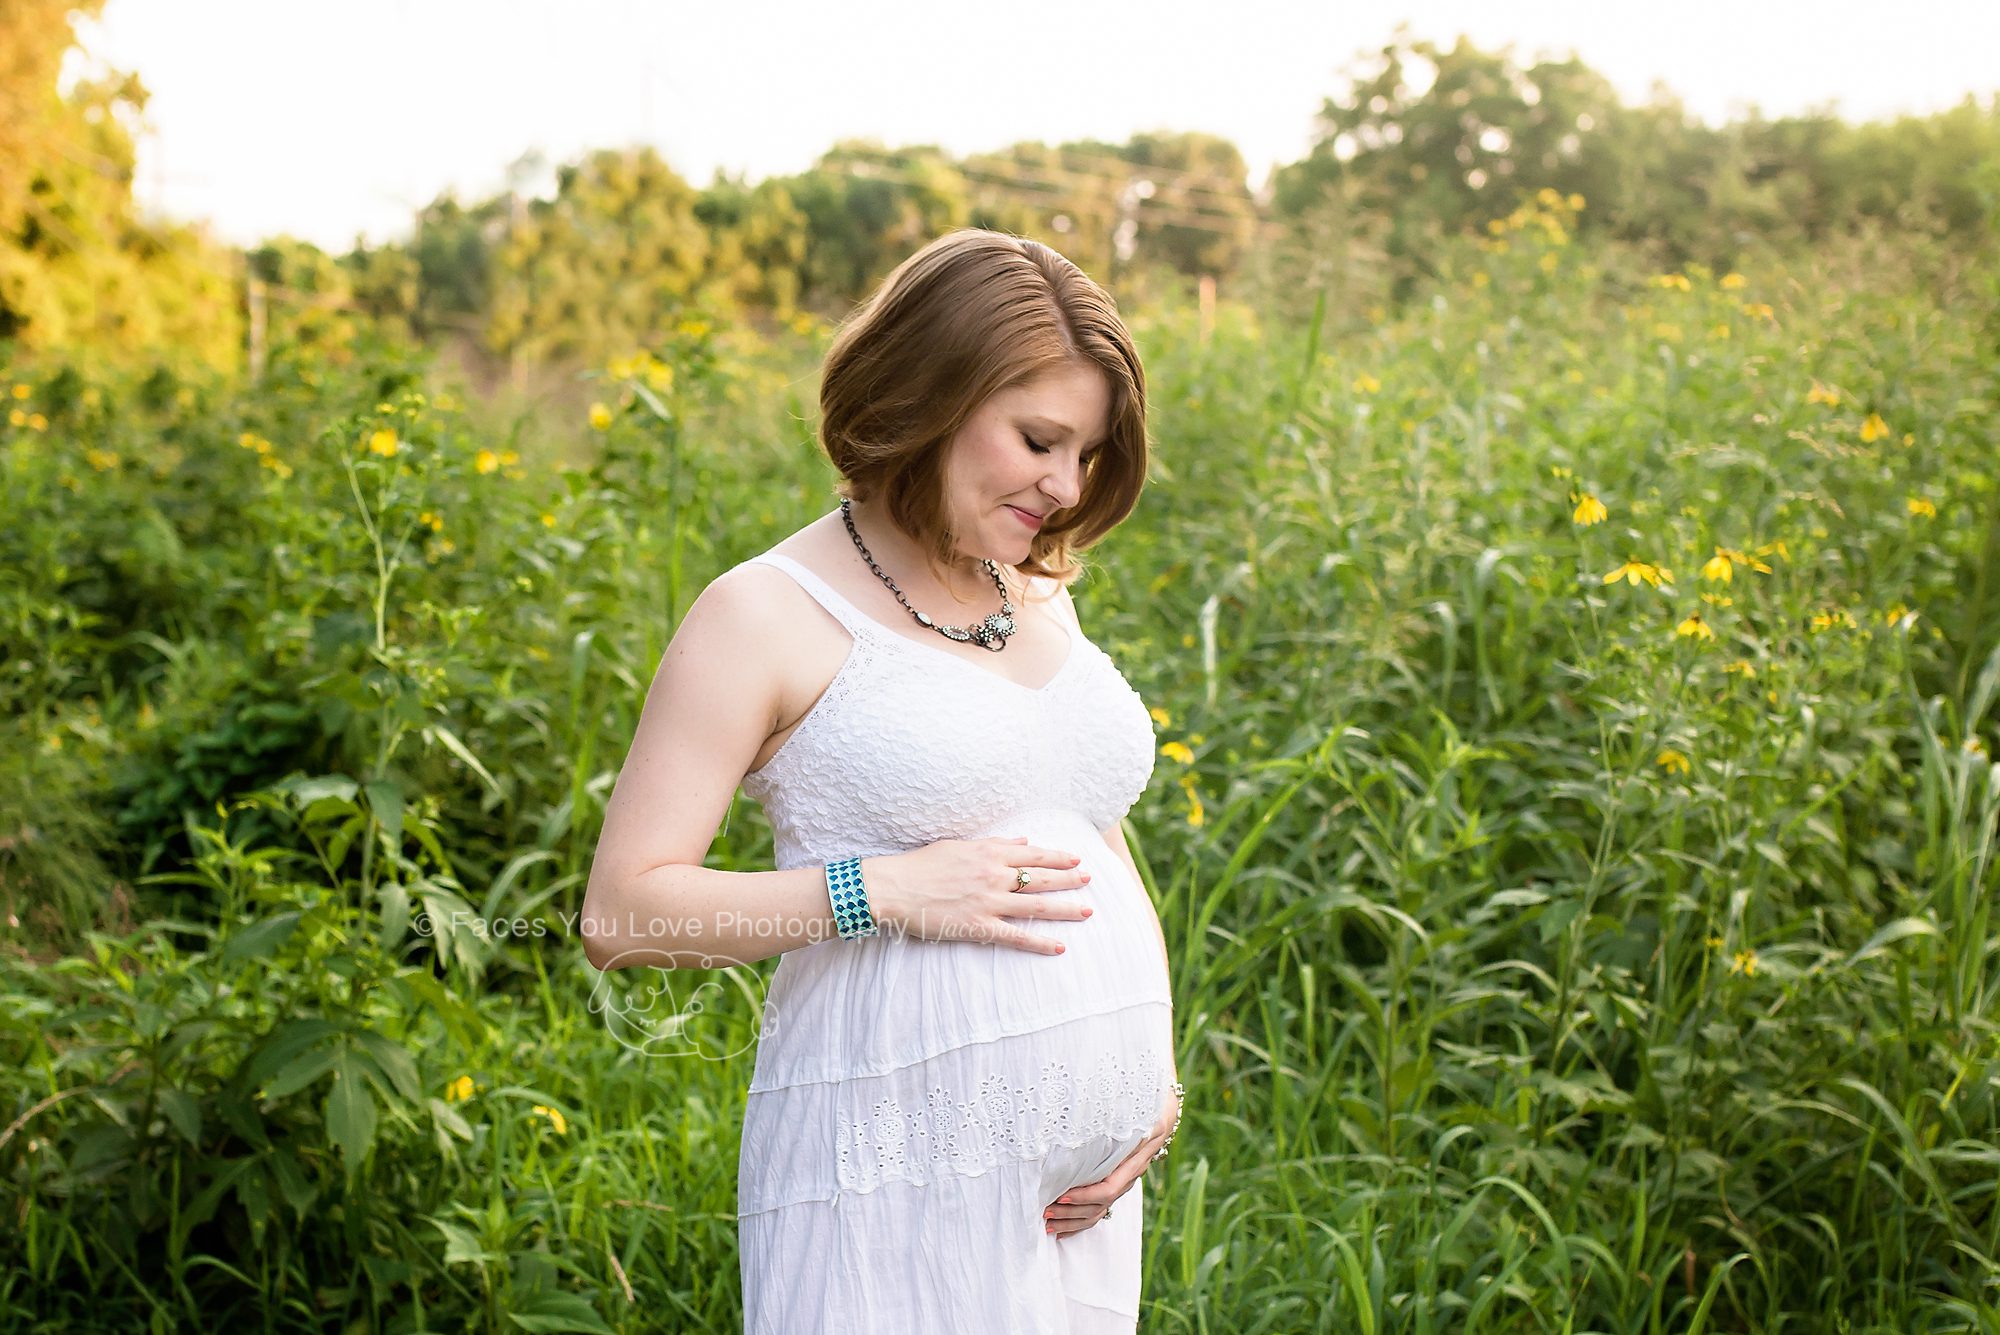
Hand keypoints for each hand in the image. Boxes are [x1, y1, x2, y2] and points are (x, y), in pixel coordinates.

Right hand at [866, 837, 1092, 955]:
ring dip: (1065, 909)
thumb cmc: (921, 865)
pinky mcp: (979, 926)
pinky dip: (1039, 942)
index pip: (1032, 854)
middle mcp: (994, 875)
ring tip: (1087, 911)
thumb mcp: (958, 845)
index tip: (1075, 860)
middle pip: (1040, 878)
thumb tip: (1022, 841)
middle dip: (1069, 880)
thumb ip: (994, 844)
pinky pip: (1016, 936)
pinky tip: (1059, 946)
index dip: (1057, 857)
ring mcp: (989, 902)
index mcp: (988, 853)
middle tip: (1090, 881)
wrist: (894, 888)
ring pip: (1036, 905)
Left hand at [1043, 1080, 1180, 1239]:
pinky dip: (1082, 1220)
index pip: (1109, 1187)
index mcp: (1137, 1155)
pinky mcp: (1120, 1179)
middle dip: (1073, 1212)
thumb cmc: (1144, 1095)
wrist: (1164, 1100)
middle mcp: (1134, 1171)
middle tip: (1044, 1212)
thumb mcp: (1132, 1102)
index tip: (1061, 1196)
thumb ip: (1110, 1113)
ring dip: (1074, 1220)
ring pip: (1102, 1210)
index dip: (1085, 1195)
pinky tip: (1063, 1228)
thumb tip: (1081, 1114)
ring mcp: (1128, 1177)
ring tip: (1047, 1224)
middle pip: (1103, 1204)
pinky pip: (1103, 1208)